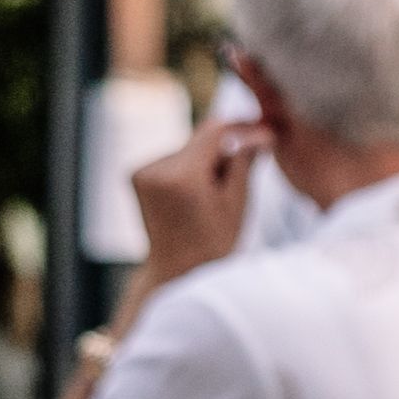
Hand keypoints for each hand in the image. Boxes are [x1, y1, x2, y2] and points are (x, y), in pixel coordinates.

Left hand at [130, 116, 267, 282]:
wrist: (177, 270)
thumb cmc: (214, 242)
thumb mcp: (238, 202)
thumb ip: (244, 161)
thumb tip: (262, 131)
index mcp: (182, 176)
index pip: (215, 130)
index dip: (241, 128)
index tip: (263, 132)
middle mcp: (155, 169)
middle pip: (200, 140)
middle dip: (224, 149)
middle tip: (245, 171)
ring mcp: (141, 171)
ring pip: (187, 149)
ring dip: (206, 160)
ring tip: (216, 191)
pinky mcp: (136, 174)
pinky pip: (173, 159)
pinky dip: (189, 168)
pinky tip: (195, 193)